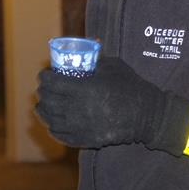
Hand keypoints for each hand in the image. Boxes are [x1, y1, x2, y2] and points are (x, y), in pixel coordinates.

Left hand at [34, 56, 188, 153]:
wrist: (147, 114)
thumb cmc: (131, 86)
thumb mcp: (112, 66)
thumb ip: (95, 60)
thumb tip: (83, 50)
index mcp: (85, 89)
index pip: (54, 84)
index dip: (45, 78)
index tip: (44, 75)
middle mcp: (79, 109)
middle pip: (50, 102)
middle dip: (43, 94)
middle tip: (42, 89)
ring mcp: (82, 127)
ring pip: (52, 120)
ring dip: (43, 112)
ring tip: (41, 106)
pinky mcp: (87, 139)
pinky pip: (63, 136)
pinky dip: (54, 129)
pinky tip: (52, 124)